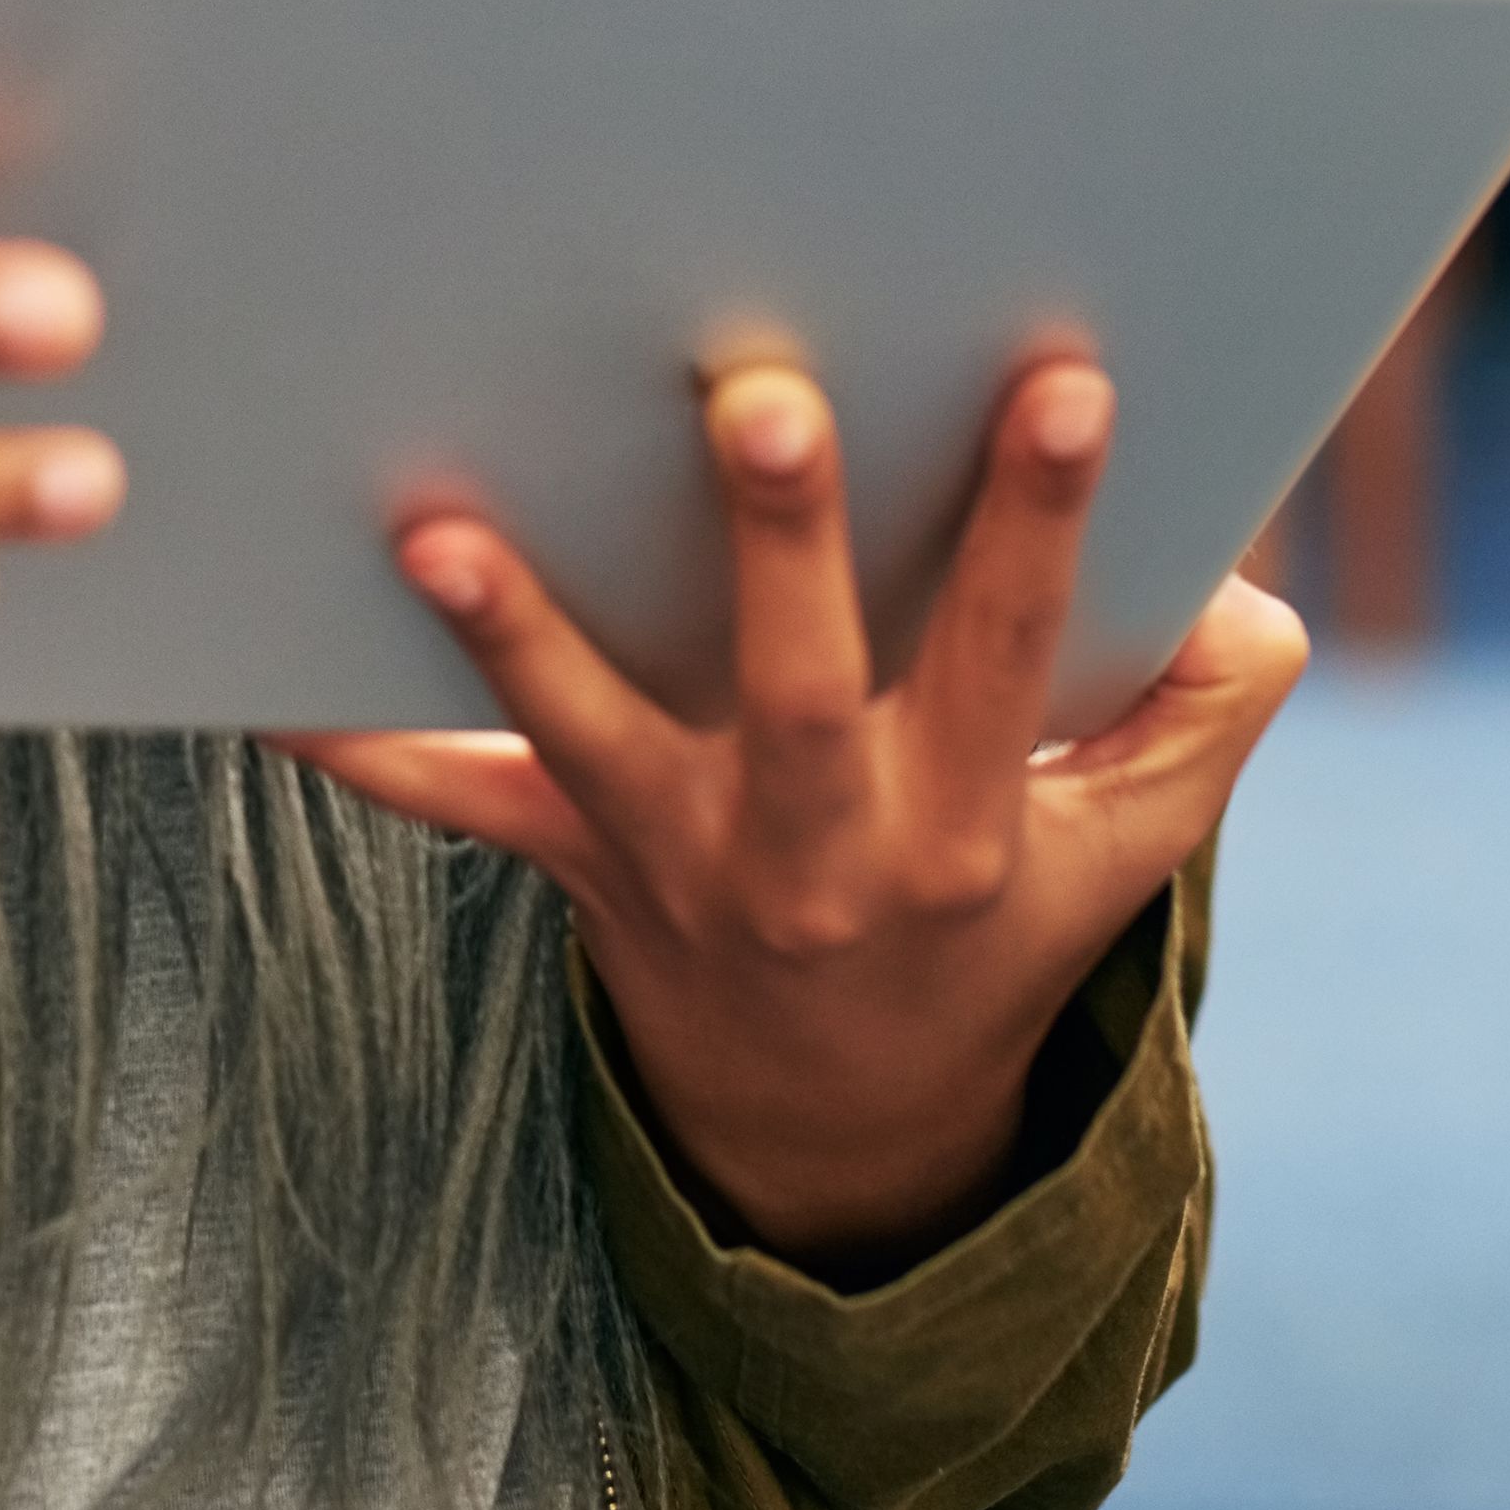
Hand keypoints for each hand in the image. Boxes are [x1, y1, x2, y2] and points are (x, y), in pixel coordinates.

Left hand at [290, 357, 1305, 1272]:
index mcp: (965, 820)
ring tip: (440, 521)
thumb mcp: (1124, 855)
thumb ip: (1195, 721)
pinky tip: (262, 669)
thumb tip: (1247, 597)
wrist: (843, 1132)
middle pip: (797, 686)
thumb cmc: (992, 920)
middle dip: (783, 544)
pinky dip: (357, 742)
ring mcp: (677, 860)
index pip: (1017, 650)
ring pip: (590, 736)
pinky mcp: (569, 860)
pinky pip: (450, 802)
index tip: (1060, 378)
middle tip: (760, 392)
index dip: (1041, 522)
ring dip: (517, 631)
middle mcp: (815, 845)